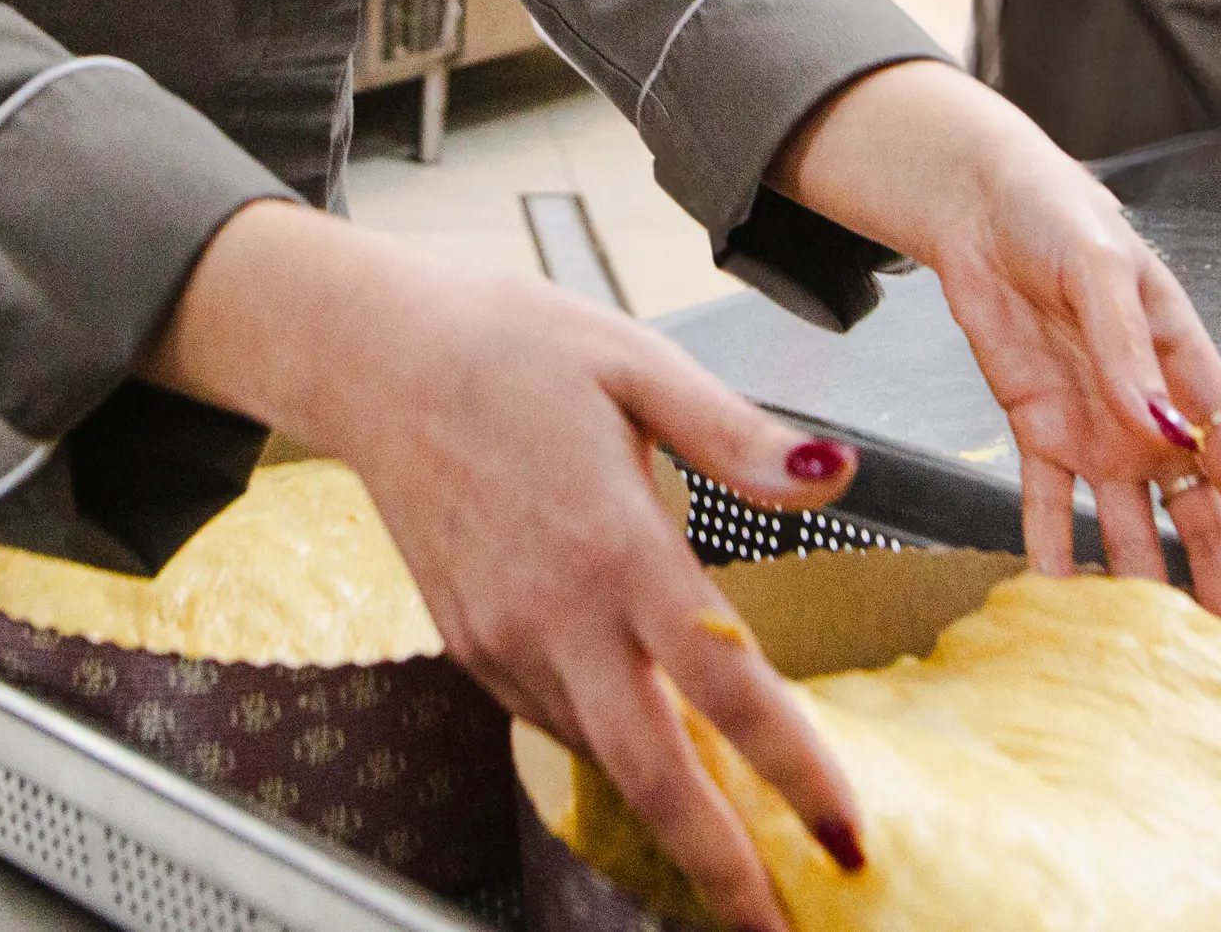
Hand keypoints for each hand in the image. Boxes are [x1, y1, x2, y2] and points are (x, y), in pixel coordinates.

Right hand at [149, 205, 863, 931]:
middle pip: (650, 773)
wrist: (374, 359)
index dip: (794, 771)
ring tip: (736, 853)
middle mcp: (555, 611)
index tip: (846, 835)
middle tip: (775, 926)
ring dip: (670, 812)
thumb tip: (834, 472)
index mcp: (614, 543)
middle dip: (719, 865)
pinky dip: (610, 749)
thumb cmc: (511, 347)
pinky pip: (554, 720)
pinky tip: (649, 745)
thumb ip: (738, 437)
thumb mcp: (637, 363)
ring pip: (602, 755)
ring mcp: (504, 638)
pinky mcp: (471, 645)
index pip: (726, 685)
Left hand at [774, 63, 1220, 652]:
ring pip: (1136, 533)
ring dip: (1147, 592)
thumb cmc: (1057, 215)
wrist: (982, 205)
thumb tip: (1163, 430)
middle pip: (1203, 526)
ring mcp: (1099, 431)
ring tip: (1159, 666)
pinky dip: (1055, 558)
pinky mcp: (1039, 432)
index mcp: (1189, 374)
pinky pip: (1051, 510)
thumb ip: (1129, 352)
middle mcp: (1153, 417)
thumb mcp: (1100, 270)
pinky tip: (1062, 610)